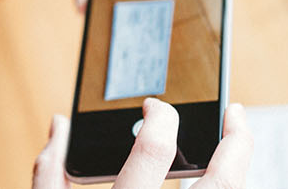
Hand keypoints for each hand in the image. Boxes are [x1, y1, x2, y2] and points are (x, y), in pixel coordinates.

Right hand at [32, 100, 253, 188]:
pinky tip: (217, 180)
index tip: (155, 106)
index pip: (153, 153)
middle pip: (220, 185)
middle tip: (237, 116)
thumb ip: (49, 175)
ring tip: (237, 148)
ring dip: (238, 171)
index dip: (160, 120)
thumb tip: (60, 125)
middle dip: (237, 146)